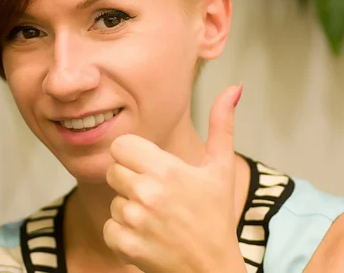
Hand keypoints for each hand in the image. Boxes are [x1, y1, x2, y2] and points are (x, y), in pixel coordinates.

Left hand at [103, 85, 244, 272]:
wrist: (212, 269)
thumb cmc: (216, 218)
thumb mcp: (220, 169)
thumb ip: (222, 125)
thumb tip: (234, 88)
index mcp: (166, 170)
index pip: (121, 146)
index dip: (133, 156)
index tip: (149, 167)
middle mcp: (147, 193)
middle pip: (114, 171)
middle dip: (131, 181)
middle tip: (157, 195)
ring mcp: (135, 221)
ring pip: (114, 201)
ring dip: (129, 209)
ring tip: (157, 218)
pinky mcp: (126, 246)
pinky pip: (109, 227)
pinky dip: (123, 234)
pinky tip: (147, 236)